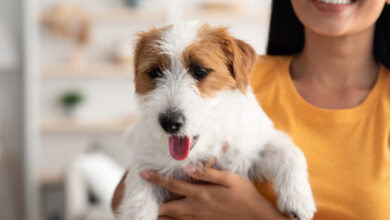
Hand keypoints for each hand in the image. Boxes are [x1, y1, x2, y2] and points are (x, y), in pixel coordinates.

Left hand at [140, 166, 291, 219]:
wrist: (256, 218)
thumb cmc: (244, 196)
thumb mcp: (229, 179)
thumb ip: (207, 173)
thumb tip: (188, 167)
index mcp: (200, 194)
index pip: (172, 185)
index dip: (156, 178)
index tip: (143, 173)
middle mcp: (195, 209)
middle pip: (166, 207)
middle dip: (154, 202)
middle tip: (145, 195)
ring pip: (171, 219)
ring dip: (161, 213)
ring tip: (153, 207)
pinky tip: (170, 217)